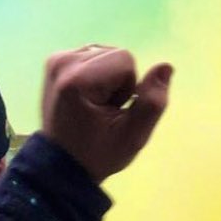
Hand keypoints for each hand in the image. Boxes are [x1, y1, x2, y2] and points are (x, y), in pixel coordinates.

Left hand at [41, 46, 171, 185]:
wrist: (61, 166)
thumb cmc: (98, 153)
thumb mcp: (133, 136)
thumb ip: (152, 101)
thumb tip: (166, 66)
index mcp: (76, 79)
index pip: (125, 60)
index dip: (128, 87)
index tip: (111, 111)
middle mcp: (61, 62)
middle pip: (115, 54)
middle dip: (118, 82)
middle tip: (103, 111)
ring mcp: (55, 60)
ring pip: (105, 54)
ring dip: (107, 78)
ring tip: (94, 106)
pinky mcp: (55, 62)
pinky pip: (93, 57)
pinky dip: (96, 75)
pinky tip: (86, 98)